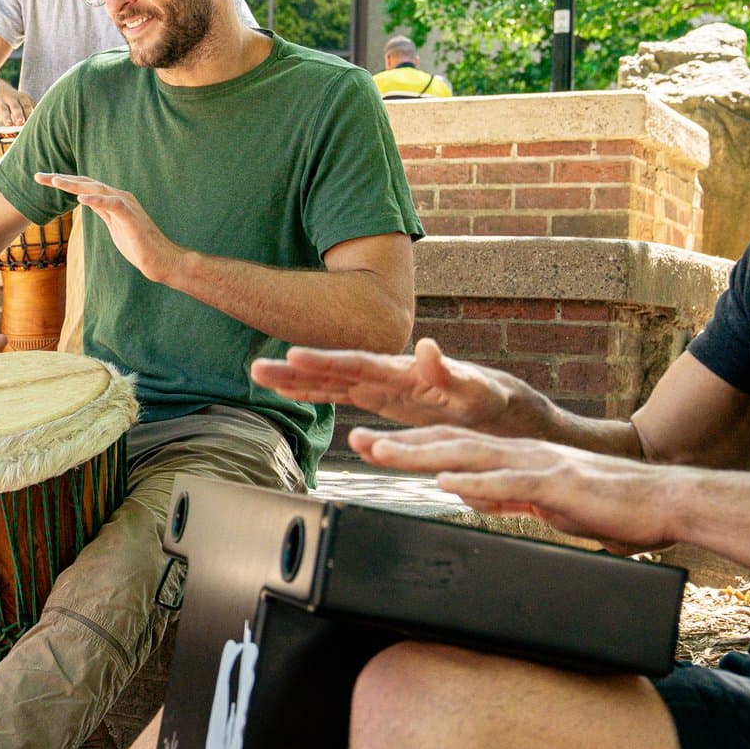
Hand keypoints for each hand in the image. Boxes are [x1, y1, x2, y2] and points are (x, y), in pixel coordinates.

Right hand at [0, 81, 31, 126]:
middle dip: (18, 114)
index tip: (33, 122)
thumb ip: (32, 108)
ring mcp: (0, 101)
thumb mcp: (23, 100)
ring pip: (4, 110)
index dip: (29, 112)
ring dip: (6, 117)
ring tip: (8, 124)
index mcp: (22, 98)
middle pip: (16, 106)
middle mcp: (11, 98)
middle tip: (21, 122)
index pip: (27, 105)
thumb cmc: (15, 99)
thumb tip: (44, 121)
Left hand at [35, 172, 181, 282]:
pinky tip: (81, 199)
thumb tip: (87, 200)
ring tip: (55, 181)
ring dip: (75, 185)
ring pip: (97, 189)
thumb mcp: (113, 225)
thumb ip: (102, 211)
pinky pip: (112, 204)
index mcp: (112, 199)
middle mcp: (119, 197)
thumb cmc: (138, 244)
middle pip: (86, 183)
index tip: (42, 180)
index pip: (84, 186)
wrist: (160, 259)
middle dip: (61, 179)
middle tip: (38, 176)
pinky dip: (97, 200)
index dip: (63, 182)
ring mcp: (126, 205)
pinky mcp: (131, 217)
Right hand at [251, 338, 511, 431]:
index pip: (356, 363)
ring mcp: (377, 384)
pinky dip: (312, 392)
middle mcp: (383, 372)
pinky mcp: (377, 398)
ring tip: (257, 375)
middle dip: (294, 369)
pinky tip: (288, 392)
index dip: (324, 360)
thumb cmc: (486, 395)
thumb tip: (430, 346)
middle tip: (257, 368)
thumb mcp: (474, 388)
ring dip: (293, 380)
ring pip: (328, 381)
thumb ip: (448, 371)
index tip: (293, 356)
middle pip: (331, 368)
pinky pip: (338, 394)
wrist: (492, 402)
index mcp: (402, 369)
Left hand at [348, 424, 676, 552]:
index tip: (371, 443)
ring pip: (472, 456)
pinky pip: (514, 484)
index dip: (410, 443)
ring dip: (425, 455)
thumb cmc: (610, 504)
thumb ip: (506, 496)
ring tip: (386, 453)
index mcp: (516, 457)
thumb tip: (468, 495)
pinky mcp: (562, 485)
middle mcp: (521, 452)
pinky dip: (479, 484)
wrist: (666, 500)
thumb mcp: (545, 502)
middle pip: (450, 442)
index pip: (452, 446)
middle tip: (359, 439)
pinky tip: (452, 484)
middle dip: (402, 441)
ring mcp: (540, 465)